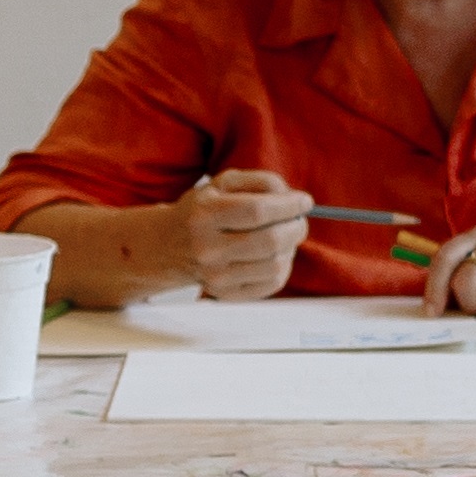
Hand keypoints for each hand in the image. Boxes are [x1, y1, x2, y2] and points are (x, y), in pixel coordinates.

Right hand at [172, 169, 309, 299]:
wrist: (170, 245)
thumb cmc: (205, 209)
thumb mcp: (224, 183)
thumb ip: (260, 182)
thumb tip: (292, 196)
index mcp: (204, 215)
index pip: (257, 211)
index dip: (288, 206)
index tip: (305, 201)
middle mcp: (207, 249)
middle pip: (269, 241)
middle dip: (296, 228)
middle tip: (299, 221)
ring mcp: (215, 276)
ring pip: (275, 265)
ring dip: (290, 248)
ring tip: (284, 237)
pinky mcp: (225, 294)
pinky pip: (271, 283)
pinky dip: (283, 267)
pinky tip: (274, 255)